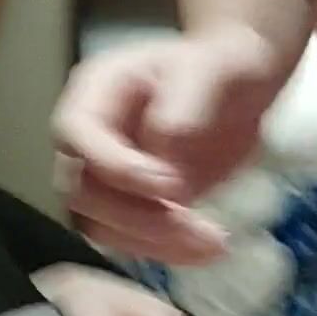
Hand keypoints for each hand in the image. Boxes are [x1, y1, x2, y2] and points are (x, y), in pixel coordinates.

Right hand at [52, 27, 282, 263]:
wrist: (241, 85)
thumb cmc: (221, 64)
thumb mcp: (211, 67)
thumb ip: (185, 102)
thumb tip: (164, 147)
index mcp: (97, 91)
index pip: (75, 133)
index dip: (113, 166)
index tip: (170, 184)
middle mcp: (91, 137)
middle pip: (81, 191)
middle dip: (136, 216)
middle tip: (192, 225)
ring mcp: (108, 175)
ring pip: (101, 225)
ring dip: (152, 243)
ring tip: (212, 242)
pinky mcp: (132, 205)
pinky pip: (132, 239)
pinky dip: (167, 251)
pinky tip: (209, 247)